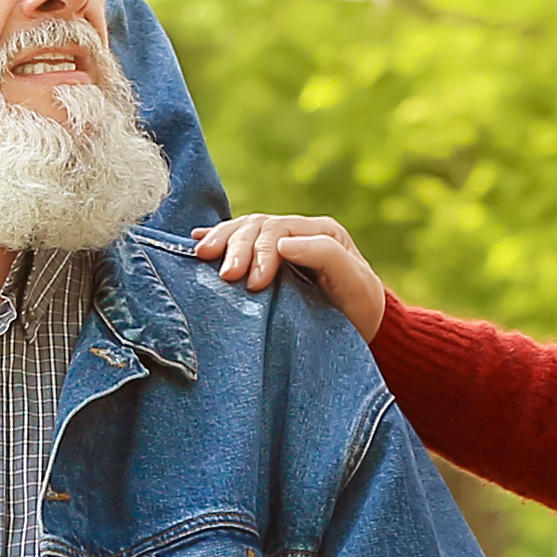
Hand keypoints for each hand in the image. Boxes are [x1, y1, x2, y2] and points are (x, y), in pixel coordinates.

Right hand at [195, 213, 392, 340]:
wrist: (359, 330)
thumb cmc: (359, 309)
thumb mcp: (355, 283)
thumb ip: (326, 257)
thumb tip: (283, 244)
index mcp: (320, 233)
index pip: (280, 230)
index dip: (261, 252)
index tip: (254, 284)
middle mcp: (297, 233)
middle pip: (257, 226)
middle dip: (237, 247)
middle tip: (226, 276)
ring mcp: (278, 244)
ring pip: (242, 229)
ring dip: (221, 240)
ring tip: (202, 256)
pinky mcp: (264, 260)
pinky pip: (236, 241)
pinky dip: (216, 238)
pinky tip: (196, 240)